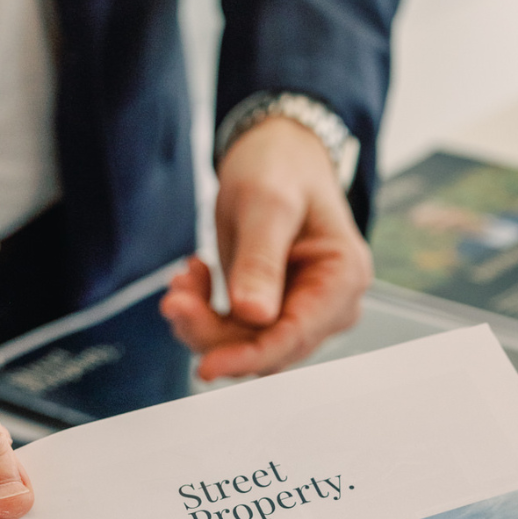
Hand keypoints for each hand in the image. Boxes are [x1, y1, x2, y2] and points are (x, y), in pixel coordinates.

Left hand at [160, 117, 371, 379]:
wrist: (276, 151)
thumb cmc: (280, 167)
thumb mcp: (266, 204)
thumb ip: (260, 260)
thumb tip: (254, 316)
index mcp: (343, 278)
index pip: (295, 337)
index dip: (248, 357)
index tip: (205, 367)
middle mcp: (328, 304)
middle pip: (267, 347)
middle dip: (214, 331)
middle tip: (174, 297)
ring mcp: (301, 309)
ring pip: (244, 344)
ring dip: (203, 320)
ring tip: (183, 279)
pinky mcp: (273, 309)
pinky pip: (234, 331)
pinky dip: (205, 312)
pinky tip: (193, 277)